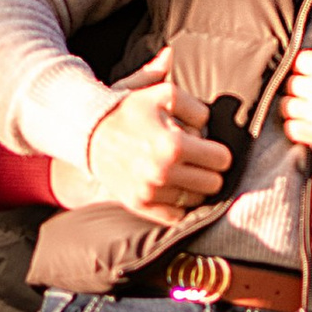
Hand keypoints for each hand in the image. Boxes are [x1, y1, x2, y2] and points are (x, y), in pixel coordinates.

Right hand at [81, 73, 229, 215]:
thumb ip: (195, 104)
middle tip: (194, 159)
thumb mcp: (163, 94)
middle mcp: (162, 174)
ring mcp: (150, 193)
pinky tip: (172, 186)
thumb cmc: (129, 110)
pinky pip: (176, 216)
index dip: (217, 150)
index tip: (205, 146)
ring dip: (193, 186)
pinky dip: (179, 204)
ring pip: (197, 200)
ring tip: (180, 170)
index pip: (222, 159)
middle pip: (214, 183)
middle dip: (208, 169)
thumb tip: (214, 118)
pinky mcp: (140, 205)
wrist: (89, 131)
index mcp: (173, 145)